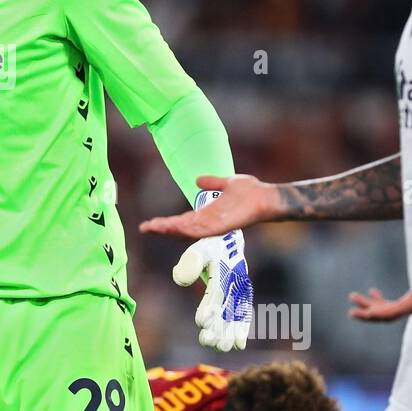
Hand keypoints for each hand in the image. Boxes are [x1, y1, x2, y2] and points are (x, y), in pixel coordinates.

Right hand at [140, 174, 278, 238]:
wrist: (267, 197)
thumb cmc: (251, 192)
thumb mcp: (226, 183)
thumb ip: (212, 182)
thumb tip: (197, 180)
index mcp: (207, 213)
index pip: (182, 220)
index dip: (166, 222)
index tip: (150, 223)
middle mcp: (208, 222)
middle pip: (180, 227)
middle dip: (162, 228)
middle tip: (144, 227)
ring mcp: (215, 226)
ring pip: (187, 230)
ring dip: (171, 229)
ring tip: (154, 227)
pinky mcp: (222, 226)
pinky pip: (202, 229)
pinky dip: (187, 229)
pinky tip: (175, 227)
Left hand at [172, 227, 253, 350]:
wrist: (229, 241)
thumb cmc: (208, 248)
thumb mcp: (197, 250)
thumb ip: (189, 263)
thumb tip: (181, 280)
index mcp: (223, 270)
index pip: (216, 291)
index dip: (210, 307)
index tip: (201, 322)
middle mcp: (235, 281)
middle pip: (227, 307)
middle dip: (219, 326)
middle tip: (208, 342)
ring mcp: (241, 289)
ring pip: (236, 314)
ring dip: (230, 332)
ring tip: (220, 347)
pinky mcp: (244, 295)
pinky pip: (244, 313)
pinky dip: (242, 328)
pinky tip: (238, 345)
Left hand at [349, 256, 411, 321]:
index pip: (395, 312)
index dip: (378, 314)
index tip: (363, 314)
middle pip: (387, 314)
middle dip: (368, 312)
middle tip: (350, 311)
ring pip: (389, 310)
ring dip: (371, 306)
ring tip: (354, 298)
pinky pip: (394, 304)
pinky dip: (382, 300)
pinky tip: (373, 292)